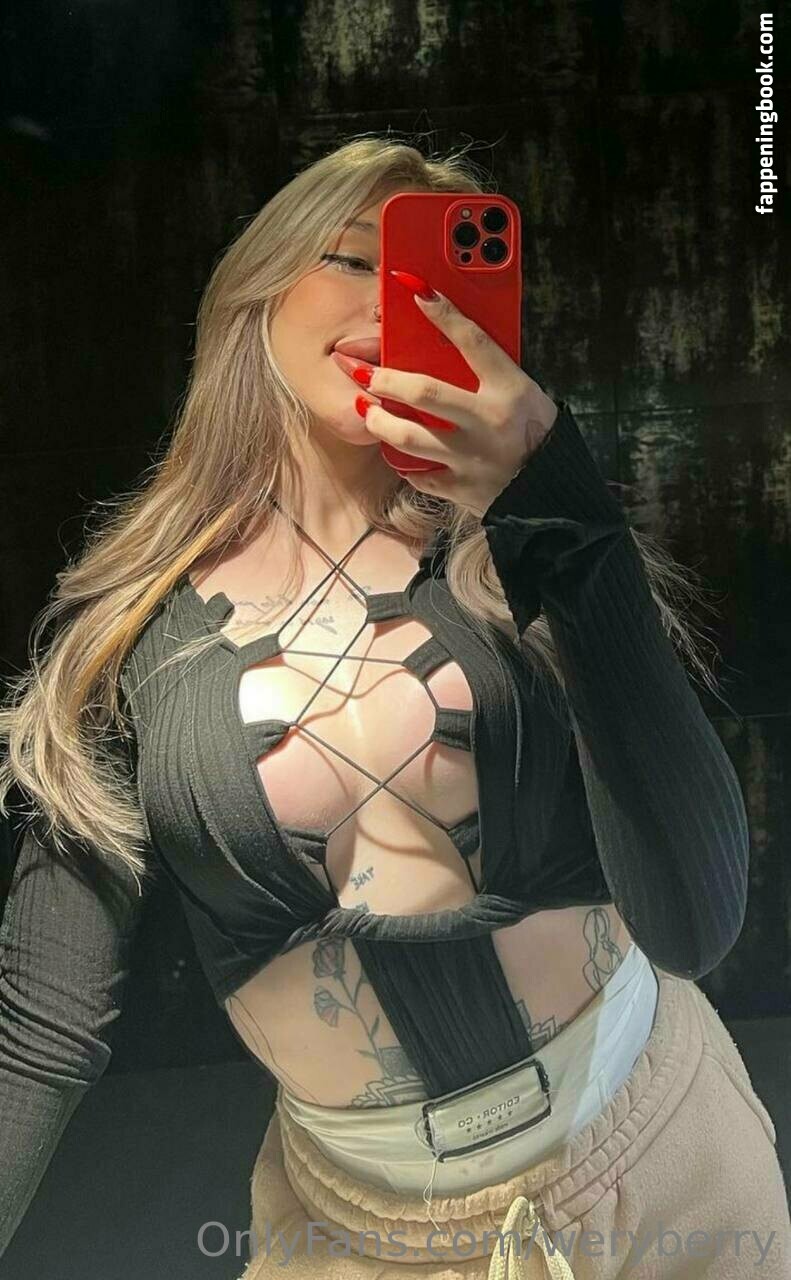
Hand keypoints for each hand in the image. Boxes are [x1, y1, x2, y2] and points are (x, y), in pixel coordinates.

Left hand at [338, 281, 557, 516]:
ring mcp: (470, 458)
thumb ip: (489, 373)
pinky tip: (396, 451)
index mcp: (510, 391)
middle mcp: (487, 422)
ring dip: (380, 421)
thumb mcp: (524, 393)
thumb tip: (448, 341)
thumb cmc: (537, 434)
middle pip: (425, 391)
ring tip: (369, 412)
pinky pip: (418, 475)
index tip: (415, 289)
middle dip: (387, 378)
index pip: (474, 341)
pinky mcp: (459, 488)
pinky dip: (404, 463)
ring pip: (408, 437)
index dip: (443, 313)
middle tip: (367, 373)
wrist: (552, 493)